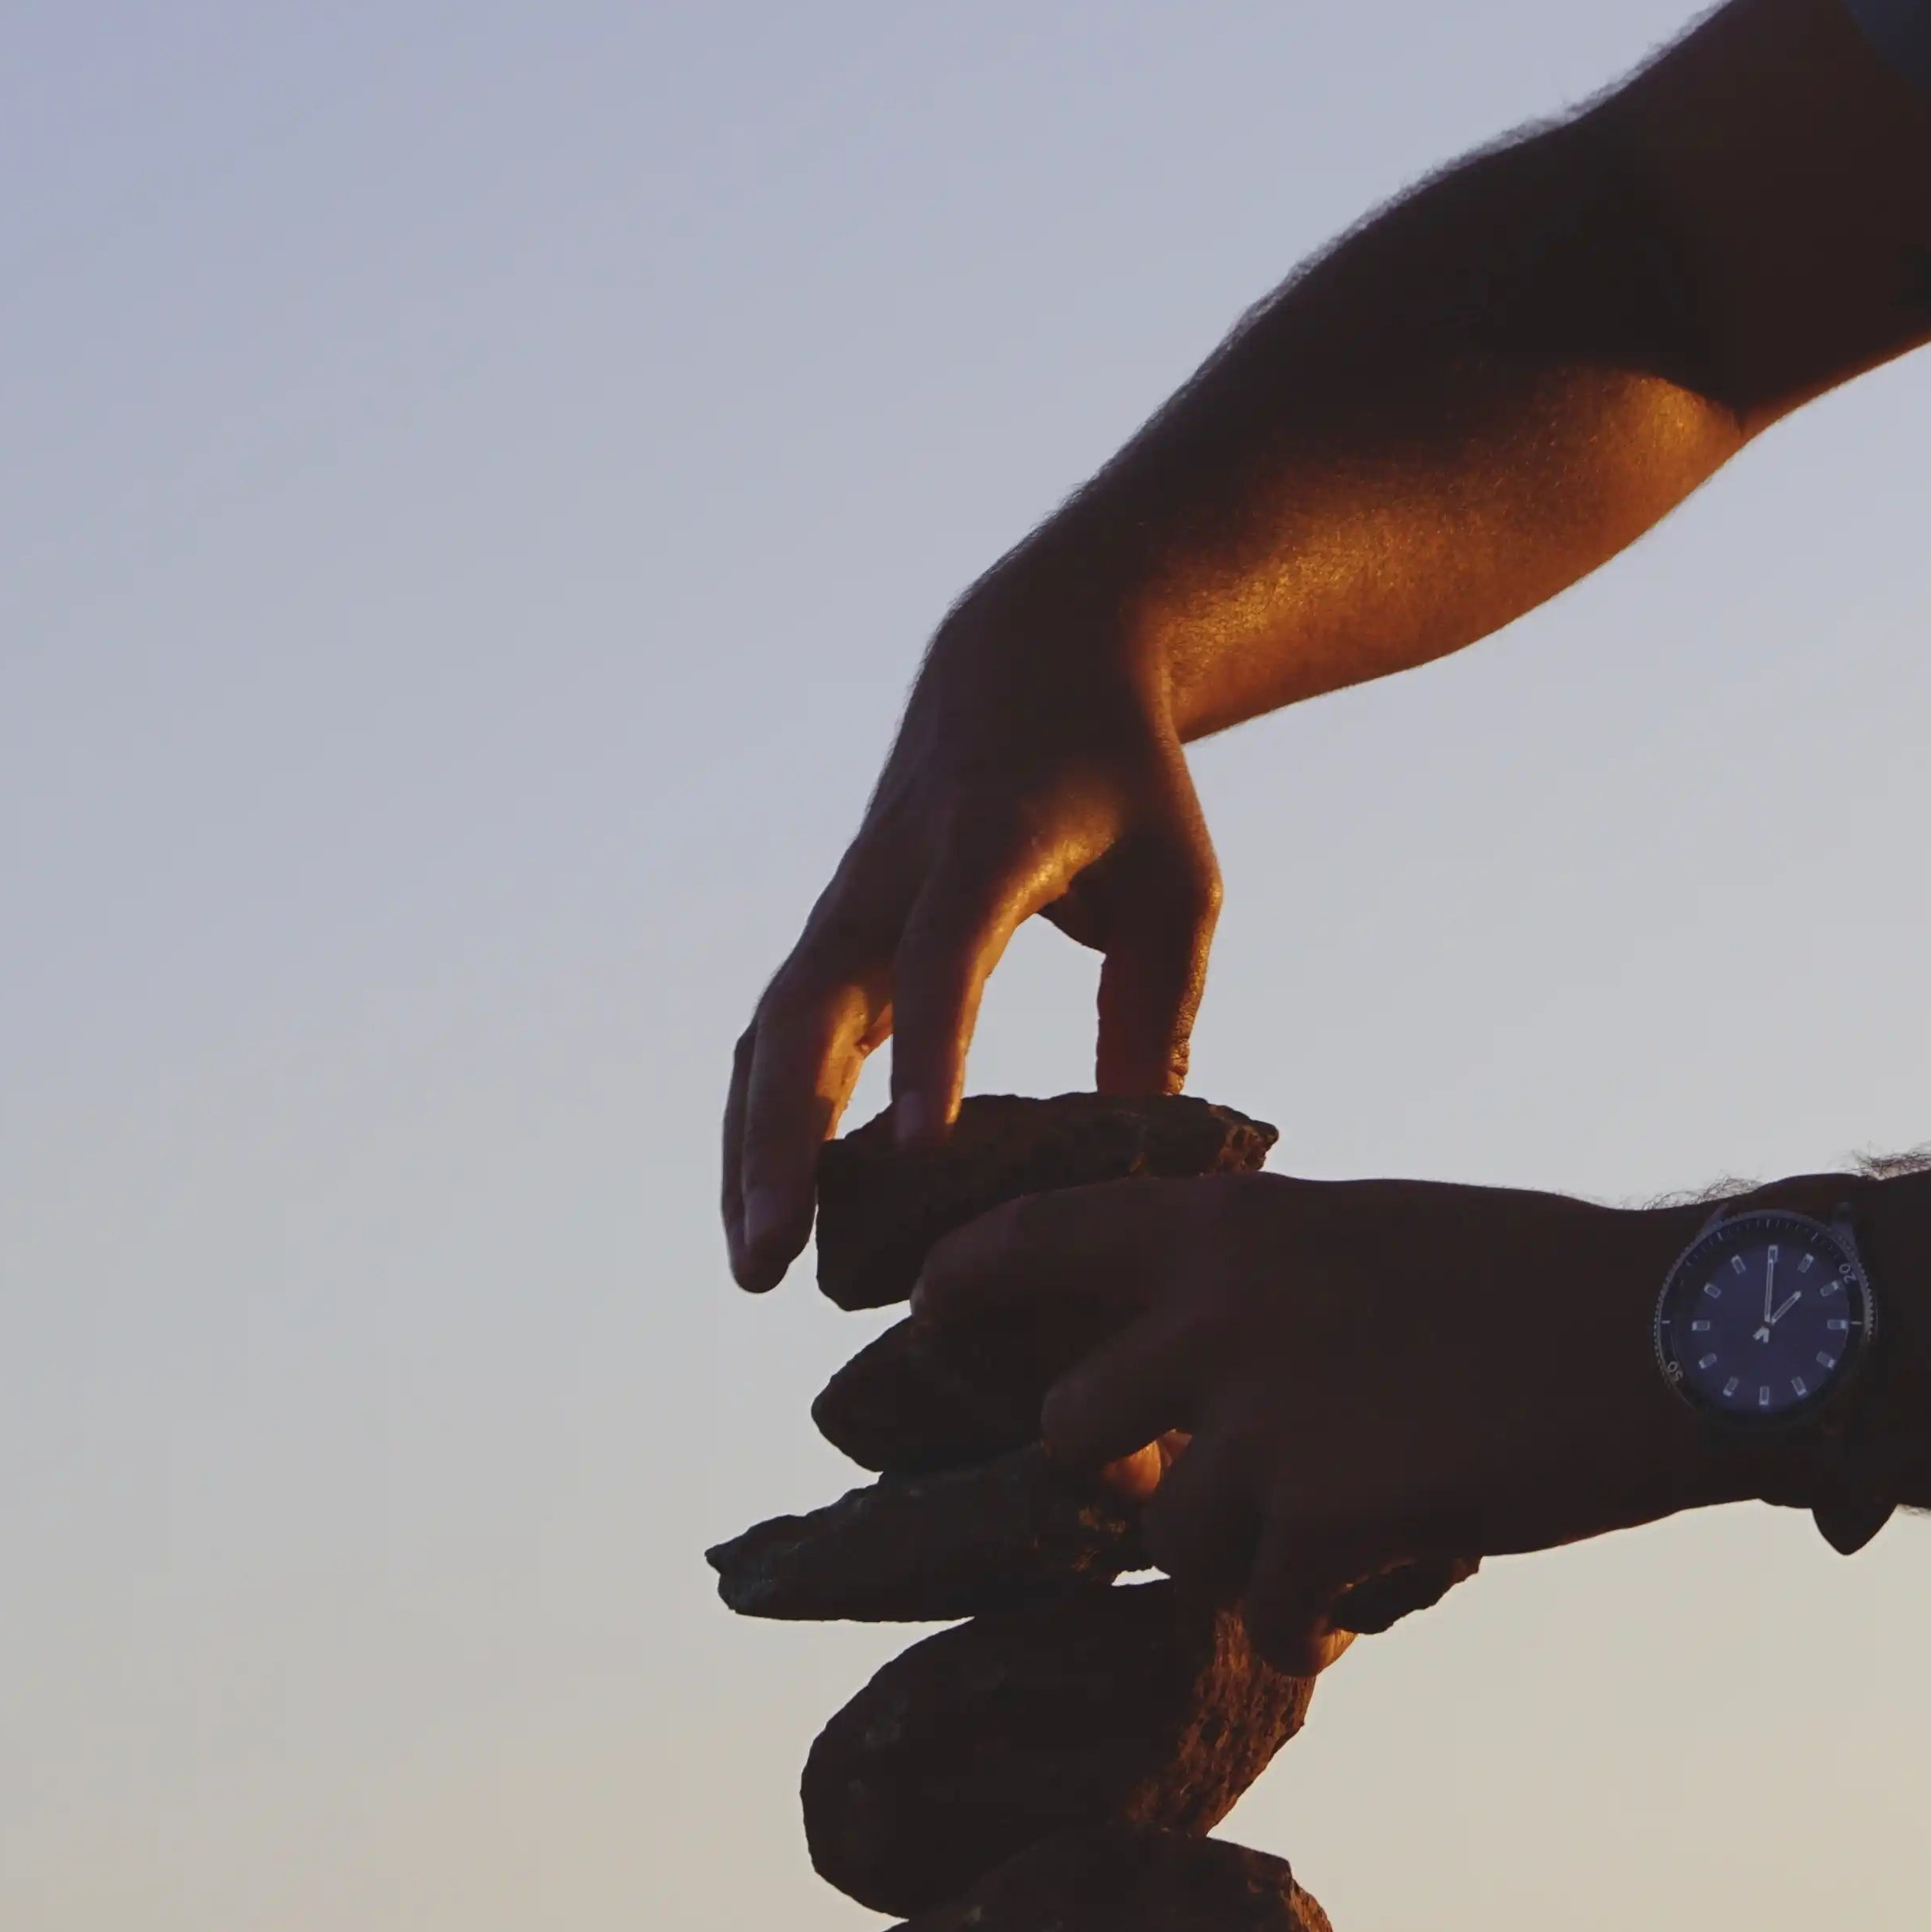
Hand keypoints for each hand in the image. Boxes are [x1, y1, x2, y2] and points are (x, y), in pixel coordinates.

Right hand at [723, 600, 1221, 1289]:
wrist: (1031, 662)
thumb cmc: (1123, 783)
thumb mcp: (1177, 885)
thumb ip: (1159, 1014)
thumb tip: (1141, 1161)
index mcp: (989, 843)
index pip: (947, 952)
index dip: (932, 1049)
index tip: (919, 1152)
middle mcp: (890, 875)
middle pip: (809, 1010)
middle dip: (785, 1140)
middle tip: (775, 1261)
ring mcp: (845, 906)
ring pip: (770, 1036)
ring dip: (753, 1152)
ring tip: (758, 1269)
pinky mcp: (833, 938)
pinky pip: (777, 1039)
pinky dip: (766, 1123)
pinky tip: (770, 1218)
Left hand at [919, 1172, 1726, 1667]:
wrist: (1674, 1334)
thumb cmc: (1542, 1281)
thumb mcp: (1372, 1232)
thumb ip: (1262, 1280)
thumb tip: (1192, 1342)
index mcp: (1224, 1226)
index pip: (1018, 1245)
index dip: (954, 1302)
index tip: (932, 1339)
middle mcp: (1216, 1312)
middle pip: (1072, 1435)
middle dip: (1140, 1479)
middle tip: (1226, 1492)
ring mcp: (1262, 1417)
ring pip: (1170, 1543)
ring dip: (1240, 1561)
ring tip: (1336, 1543)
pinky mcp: (1324, 1516)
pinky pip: (1264, 1615)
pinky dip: (1310, 1624)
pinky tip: (1372, 1595)